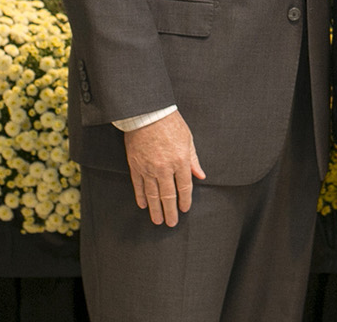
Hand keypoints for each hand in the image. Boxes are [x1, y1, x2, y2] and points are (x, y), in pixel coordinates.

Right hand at [123, 110, 205, 225]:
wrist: (147, 113)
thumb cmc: (170, 123)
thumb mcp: (188, 139)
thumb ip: (193, 160)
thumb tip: (201, 175)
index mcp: (180, 160)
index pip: (184, 187)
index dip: (185, 200)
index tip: (185, 209)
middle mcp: (164, 168)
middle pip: (168, 195)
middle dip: (170, 211)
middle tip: (171, 223)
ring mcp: (148, 168)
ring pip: (152, 194)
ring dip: (155, 209)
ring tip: (158, 220)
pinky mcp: (135, 166)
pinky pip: (139, 185)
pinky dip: (141, 196)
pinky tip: (143, 205)